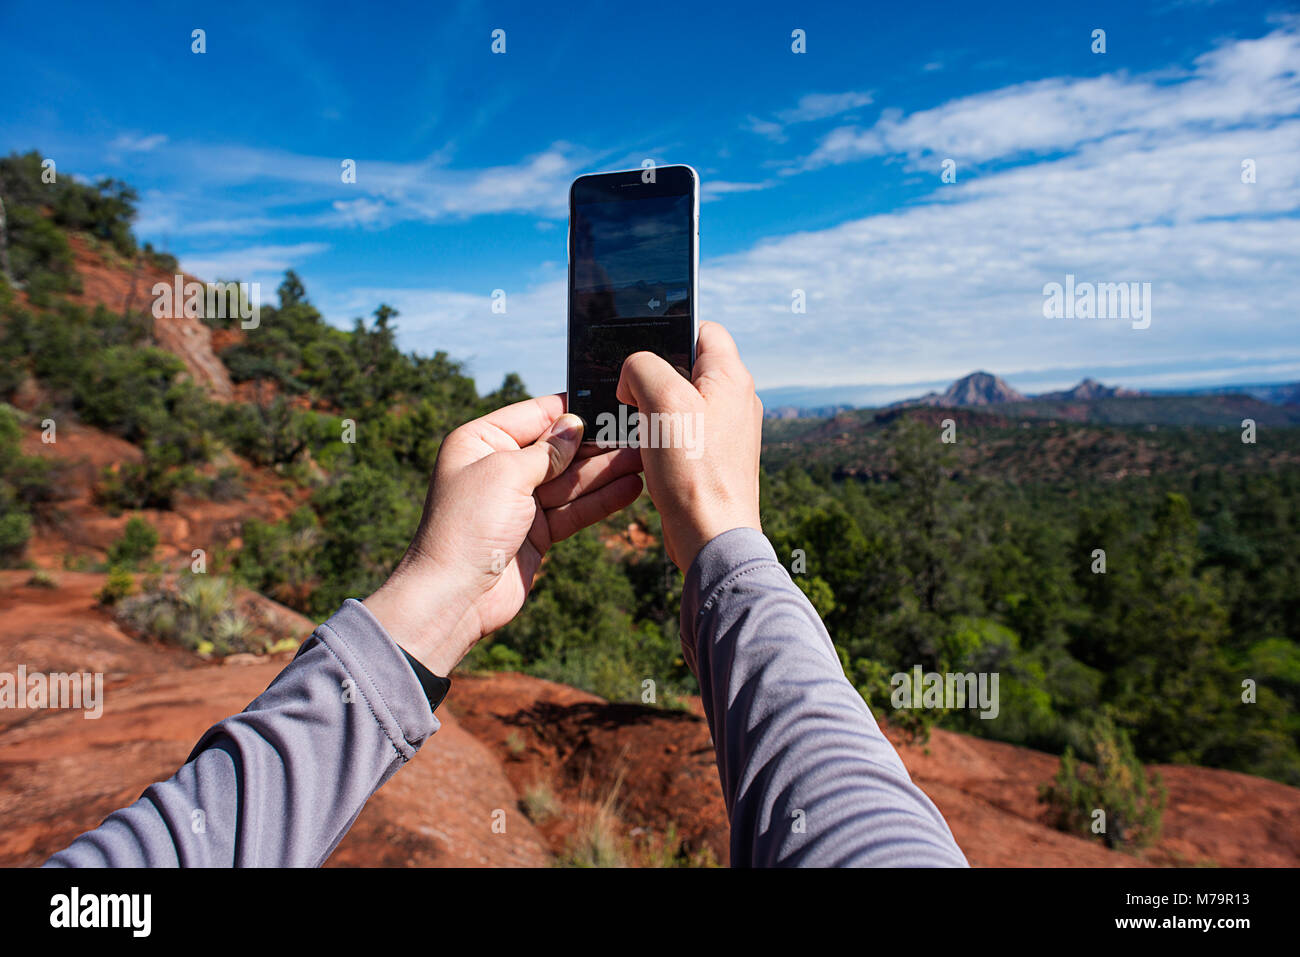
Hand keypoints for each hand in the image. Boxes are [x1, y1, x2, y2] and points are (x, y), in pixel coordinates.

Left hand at [364, 394, 643, 674]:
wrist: (456, 596)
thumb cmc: (468, 526)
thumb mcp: (507, 472)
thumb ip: (547, 449)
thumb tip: (575, 424)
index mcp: (481, 441)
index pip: (535, 414)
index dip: (572, 409)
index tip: (610, 402)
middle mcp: (499, 467)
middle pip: (559, 448)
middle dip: (598, 442)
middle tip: (641, 433)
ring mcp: (519, 501)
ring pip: (571, 480)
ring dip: (607, 470)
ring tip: (646, 458)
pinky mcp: (536, 532)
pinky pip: (574, 509)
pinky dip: (602, 500)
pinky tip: (632, 488)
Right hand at [616, 321, 761, 571]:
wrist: (711, 536)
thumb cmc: (694, 471)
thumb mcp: (663, 401)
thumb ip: (643, 368)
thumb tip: (632, 375)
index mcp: (731, 377)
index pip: (703, 329)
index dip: (669, 332)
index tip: (643, 354)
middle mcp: (735, 400)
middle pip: (686, 366)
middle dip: (654, 377)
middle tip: (633, 397)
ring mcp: (726, 431)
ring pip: (680, 401)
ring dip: (653, 410)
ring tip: (640, 428)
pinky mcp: (714, 458)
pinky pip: (681, 432)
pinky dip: (660, 436)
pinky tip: (647, 452)